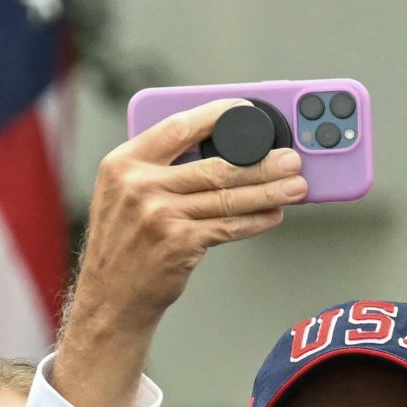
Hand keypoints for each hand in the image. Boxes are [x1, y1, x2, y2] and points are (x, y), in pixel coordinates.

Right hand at [55, 99, 307, 406]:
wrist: (111, 296)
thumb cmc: (124, 242)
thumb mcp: (124, 193)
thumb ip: (159, 168)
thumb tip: (220, 149)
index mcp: (124, 163)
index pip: (179, 127)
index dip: (218, 115)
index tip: (247, 110)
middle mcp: (139, 186)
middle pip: (215, 165)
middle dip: (262, 162)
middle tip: (290, 159)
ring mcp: (159, 215)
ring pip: (228, 197)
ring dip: (270, 192)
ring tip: (295, 186)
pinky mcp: (179, 243)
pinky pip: (228, 227)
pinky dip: (256, 221)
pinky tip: (274, 215)